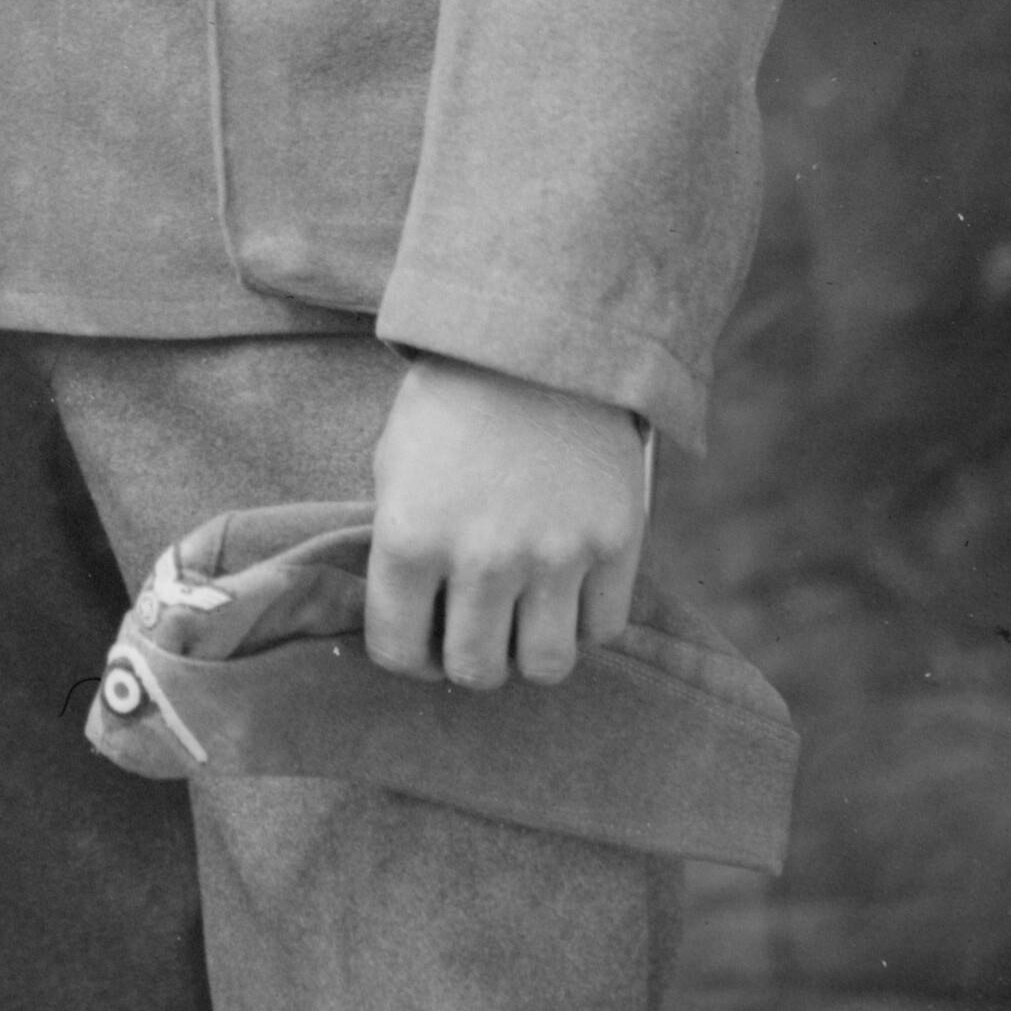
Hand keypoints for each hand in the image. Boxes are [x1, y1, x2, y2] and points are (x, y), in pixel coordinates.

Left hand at [366, 355, 648, 689]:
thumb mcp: (395, 468)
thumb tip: (414, 623)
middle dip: (469, 656)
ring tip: (523, 612)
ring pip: (544, 666)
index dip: (406, 652)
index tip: (421, 633)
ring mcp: (555, 554)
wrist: (536, 337)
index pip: (397, 653)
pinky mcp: (615, 543)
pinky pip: (602, 630)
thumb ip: (401, 550)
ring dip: (528, 648)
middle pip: (476, 672)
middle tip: (474, 624)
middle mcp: (481, 558)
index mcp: (409, 537)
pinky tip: (566, 583)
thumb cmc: (451, 405)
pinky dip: (583, 619)